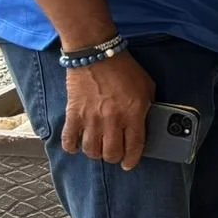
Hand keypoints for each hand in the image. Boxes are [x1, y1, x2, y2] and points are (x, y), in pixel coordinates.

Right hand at [61, 53, 154, 168]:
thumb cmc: (124, 68)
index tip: (129, 164)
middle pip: (111, 153)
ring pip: (91, 151)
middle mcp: (112, 119)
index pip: (134, 146)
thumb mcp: (147, 87)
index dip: (132, 160)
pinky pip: (69, 140)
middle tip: (114, 153)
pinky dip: (72, 147)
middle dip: (114, 158)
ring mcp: (91, 118)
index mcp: (134, 112)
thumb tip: (145, 124)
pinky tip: (77, 146)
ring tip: (98, 148)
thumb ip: (147, 107)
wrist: (96, 53)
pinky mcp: (74, 114)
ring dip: (95, 153)